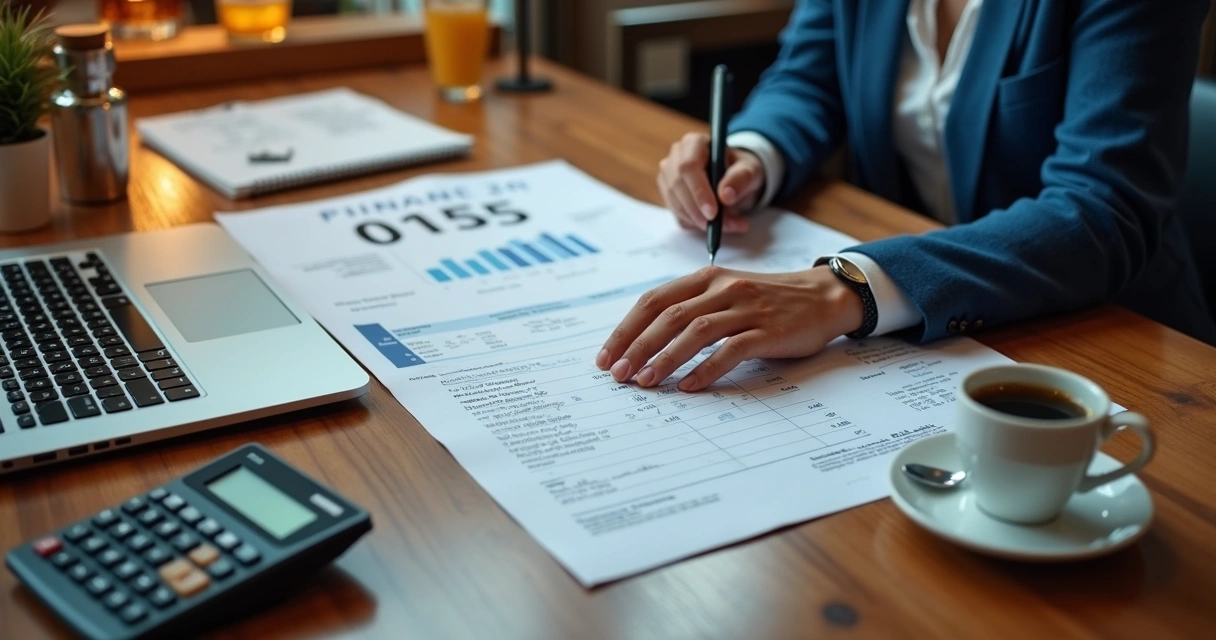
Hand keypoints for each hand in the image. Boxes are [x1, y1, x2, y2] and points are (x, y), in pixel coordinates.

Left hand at [595, 266, 864, 390]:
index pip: (654, 301)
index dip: (626, 328)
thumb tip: (645, 341)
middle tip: (618, 374)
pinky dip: (706, 369)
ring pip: (695, 332)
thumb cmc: (769, 300)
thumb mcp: (726, 293)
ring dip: (665, 358)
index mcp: (706, 278)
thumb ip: (692, 307)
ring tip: (644, 382)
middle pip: (669, 316)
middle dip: (637, 347)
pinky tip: (689, 386)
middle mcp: (722, 288)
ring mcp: (746, 308)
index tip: (606, 355)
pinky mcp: (768, 330)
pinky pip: (731, 350)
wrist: (824, 296)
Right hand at [657, 132, 766, 232]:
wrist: (735, 179)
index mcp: (695, 143)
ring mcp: (668, 176)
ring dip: (699, 221)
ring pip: (676, 204)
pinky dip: (696, 225)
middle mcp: (676, 157)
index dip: (698, 191)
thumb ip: (740, 179)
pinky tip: (715, 225)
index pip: (688, 167)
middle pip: (677, 187)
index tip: (713, 213)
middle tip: (720, 226)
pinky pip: (678, 216)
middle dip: (698, 211)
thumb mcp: (750, 171)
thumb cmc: (741, 169)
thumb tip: (726, 195)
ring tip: (728, 225)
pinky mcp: (669, 196)